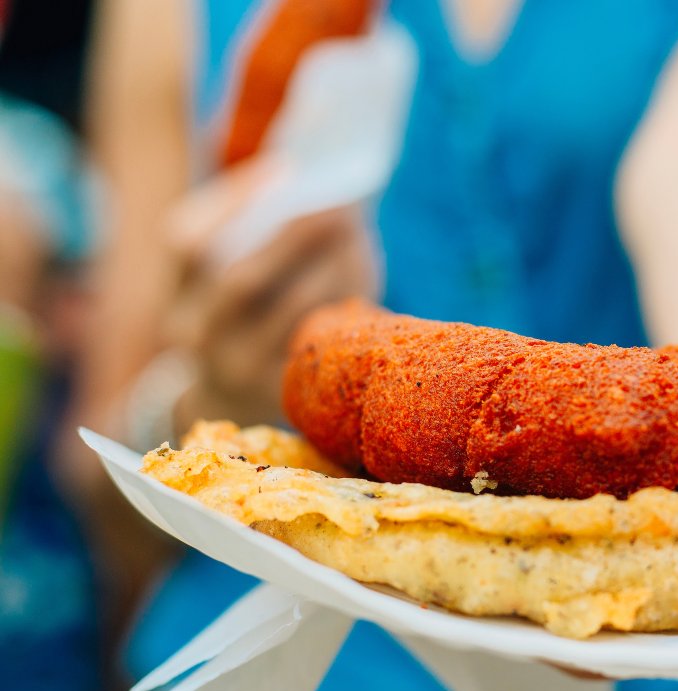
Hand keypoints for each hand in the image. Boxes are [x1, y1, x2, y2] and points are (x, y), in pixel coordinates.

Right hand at [167, 161, 378, 426]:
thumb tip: (310, 176)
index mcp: (177, 297)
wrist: (233, 396)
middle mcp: (197, 336)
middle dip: (296, 236)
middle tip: (340, 202)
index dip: (233, 204)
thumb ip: (255, 231)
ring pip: (294, 310)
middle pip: (242, 282)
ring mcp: (238, 371)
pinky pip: (325, 340)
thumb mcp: (229, 275)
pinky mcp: (282, 393)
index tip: (287, 170)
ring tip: (357, 230)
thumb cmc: (244, 315)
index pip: (187, 244)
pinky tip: (363, 275)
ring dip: (333, 265)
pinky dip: (348, 301)